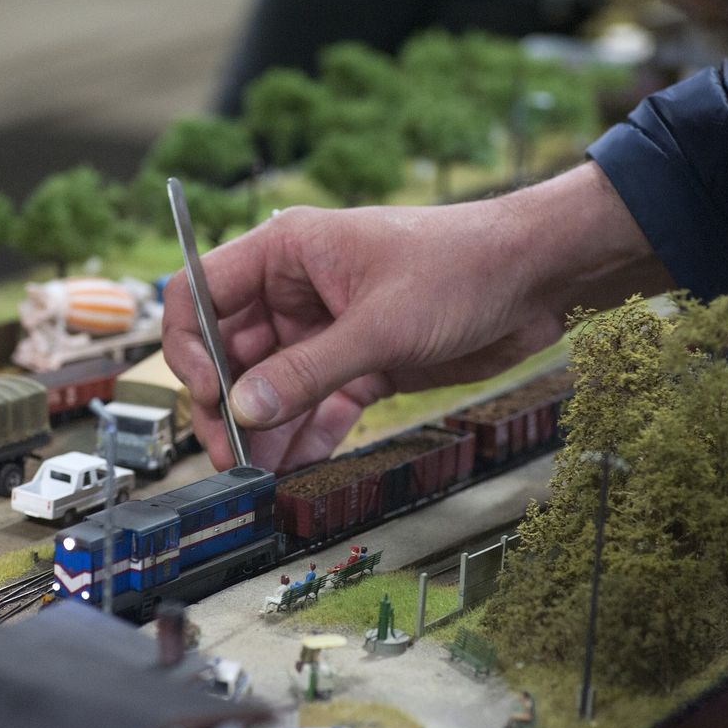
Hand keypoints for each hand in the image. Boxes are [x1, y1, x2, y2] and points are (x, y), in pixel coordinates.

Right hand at [162, 163, 670, 473]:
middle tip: (230, 454)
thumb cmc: (463, 265)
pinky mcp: (361, 362)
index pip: (202, 292)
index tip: (204, 393)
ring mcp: (327, 328)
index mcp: (286, 253)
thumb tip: (243, 410)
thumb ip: (306, 372)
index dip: (189, 345)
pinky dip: (306, 434)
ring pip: (273, 385)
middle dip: (227, 404)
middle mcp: (297, 290)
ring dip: (265, 429)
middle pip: (232, 351)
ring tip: (260, 474)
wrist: (537, 277)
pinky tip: (296, 467)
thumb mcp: (378, 324)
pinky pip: (317, 403)